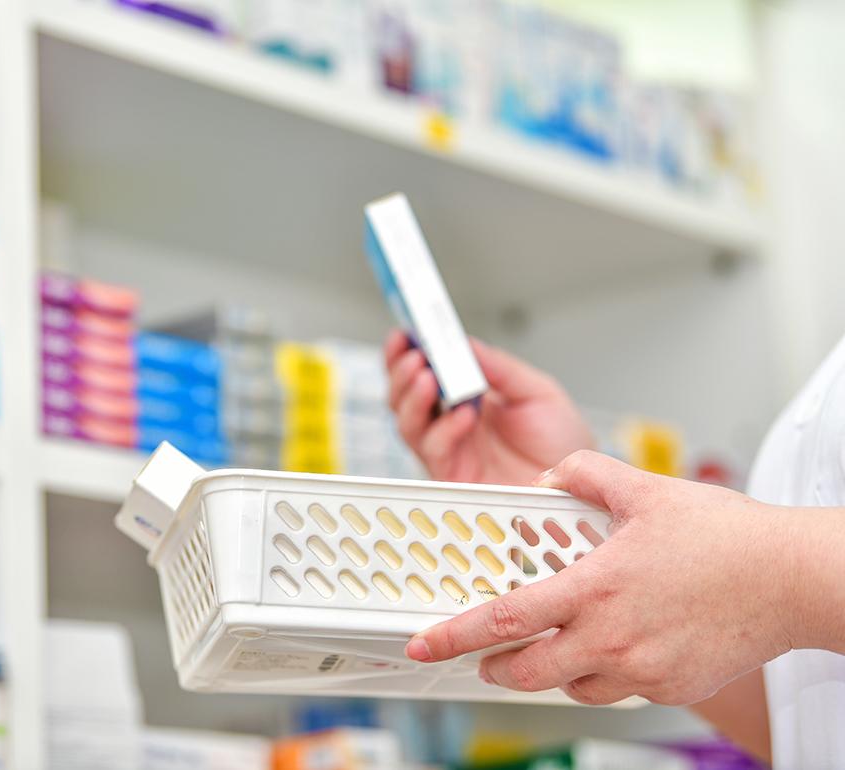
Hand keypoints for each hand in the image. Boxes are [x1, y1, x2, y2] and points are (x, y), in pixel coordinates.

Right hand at [384, 330, 592, 484]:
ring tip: (427, 377)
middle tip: (414, 354)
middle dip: (401, 372)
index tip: (405, 332)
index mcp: (467, 398)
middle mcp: (451, 423)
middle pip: (404, 397)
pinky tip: (463, 415)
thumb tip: (465, 344)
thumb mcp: (536, 391)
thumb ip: (499, 368)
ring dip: (412, 398)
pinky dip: (443, 430)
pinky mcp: (454, 476)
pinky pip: (434, 450)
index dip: (407, 353)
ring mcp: (450, 450)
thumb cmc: (561, 443)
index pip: (424, 372)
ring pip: (408, 424)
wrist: (580, 485)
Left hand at [404, 450, 796, 705]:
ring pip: (569, 685)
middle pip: (524, 671)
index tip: (424, 645)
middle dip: (491, 667)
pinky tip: (608, 647)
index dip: (455, 636)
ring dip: (547, 670)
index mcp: (594, 586)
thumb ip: (585, 474)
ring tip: (547, 647)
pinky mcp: (668, 688)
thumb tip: (552, 474)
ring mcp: (640, 669)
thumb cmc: (725, 536)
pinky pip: (614, 691)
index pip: (505, 619)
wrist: (791, 578)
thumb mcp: (644, 488)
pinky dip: (597, 674)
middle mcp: (611, 636)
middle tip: (480, 656)